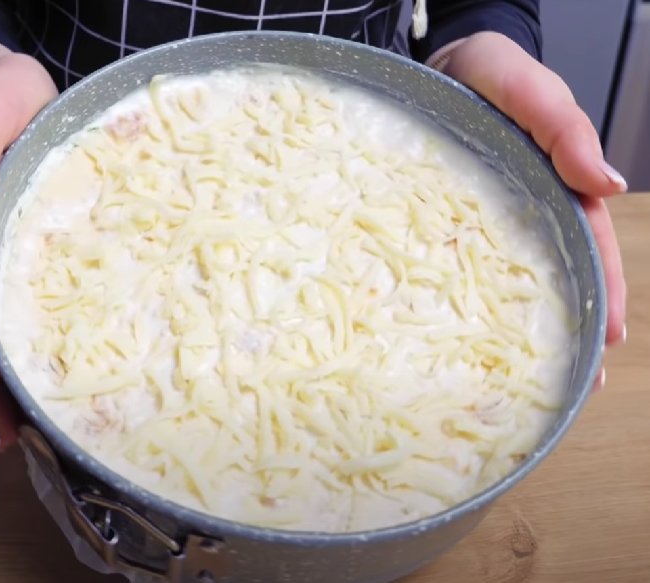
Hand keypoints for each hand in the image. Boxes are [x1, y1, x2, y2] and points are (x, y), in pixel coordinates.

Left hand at [440, 32, 626, 386]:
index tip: (607, 339)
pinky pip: (459, 261)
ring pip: (511, 276)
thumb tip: (609, 184)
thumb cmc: (490, 74)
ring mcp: (487, 217)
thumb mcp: (533, 92)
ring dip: (527, 324)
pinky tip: (463, 331)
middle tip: (578, 381)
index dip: (601, 290)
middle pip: (558, 272)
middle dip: (572, 324)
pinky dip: (468, 298)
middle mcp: (525, 209)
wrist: (438, 64)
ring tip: (534, 376)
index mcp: (556, 186)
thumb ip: (566, 131)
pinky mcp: (447, 219)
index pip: (589, 245)